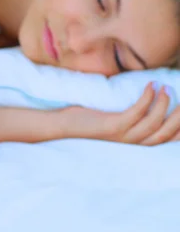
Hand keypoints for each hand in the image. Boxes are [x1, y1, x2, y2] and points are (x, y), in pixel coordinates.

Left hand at [59, 83, 179, 145]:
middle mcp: (130, 145)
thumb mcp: (116, 122)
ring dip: (164, 103)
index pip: (165, 140)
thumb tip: (152, 103)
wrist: (64, 126)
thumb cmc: (90, 121)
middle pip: (164, 134)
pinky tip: (150, 85)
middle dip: (179, 117)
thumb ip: (134, 119)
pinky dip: (147, 98)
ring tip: (166, 87)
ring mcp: (121, 137)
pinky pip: (137, 113)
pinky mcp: (112, 128)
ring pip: (154, 124)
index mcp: (133, 145)